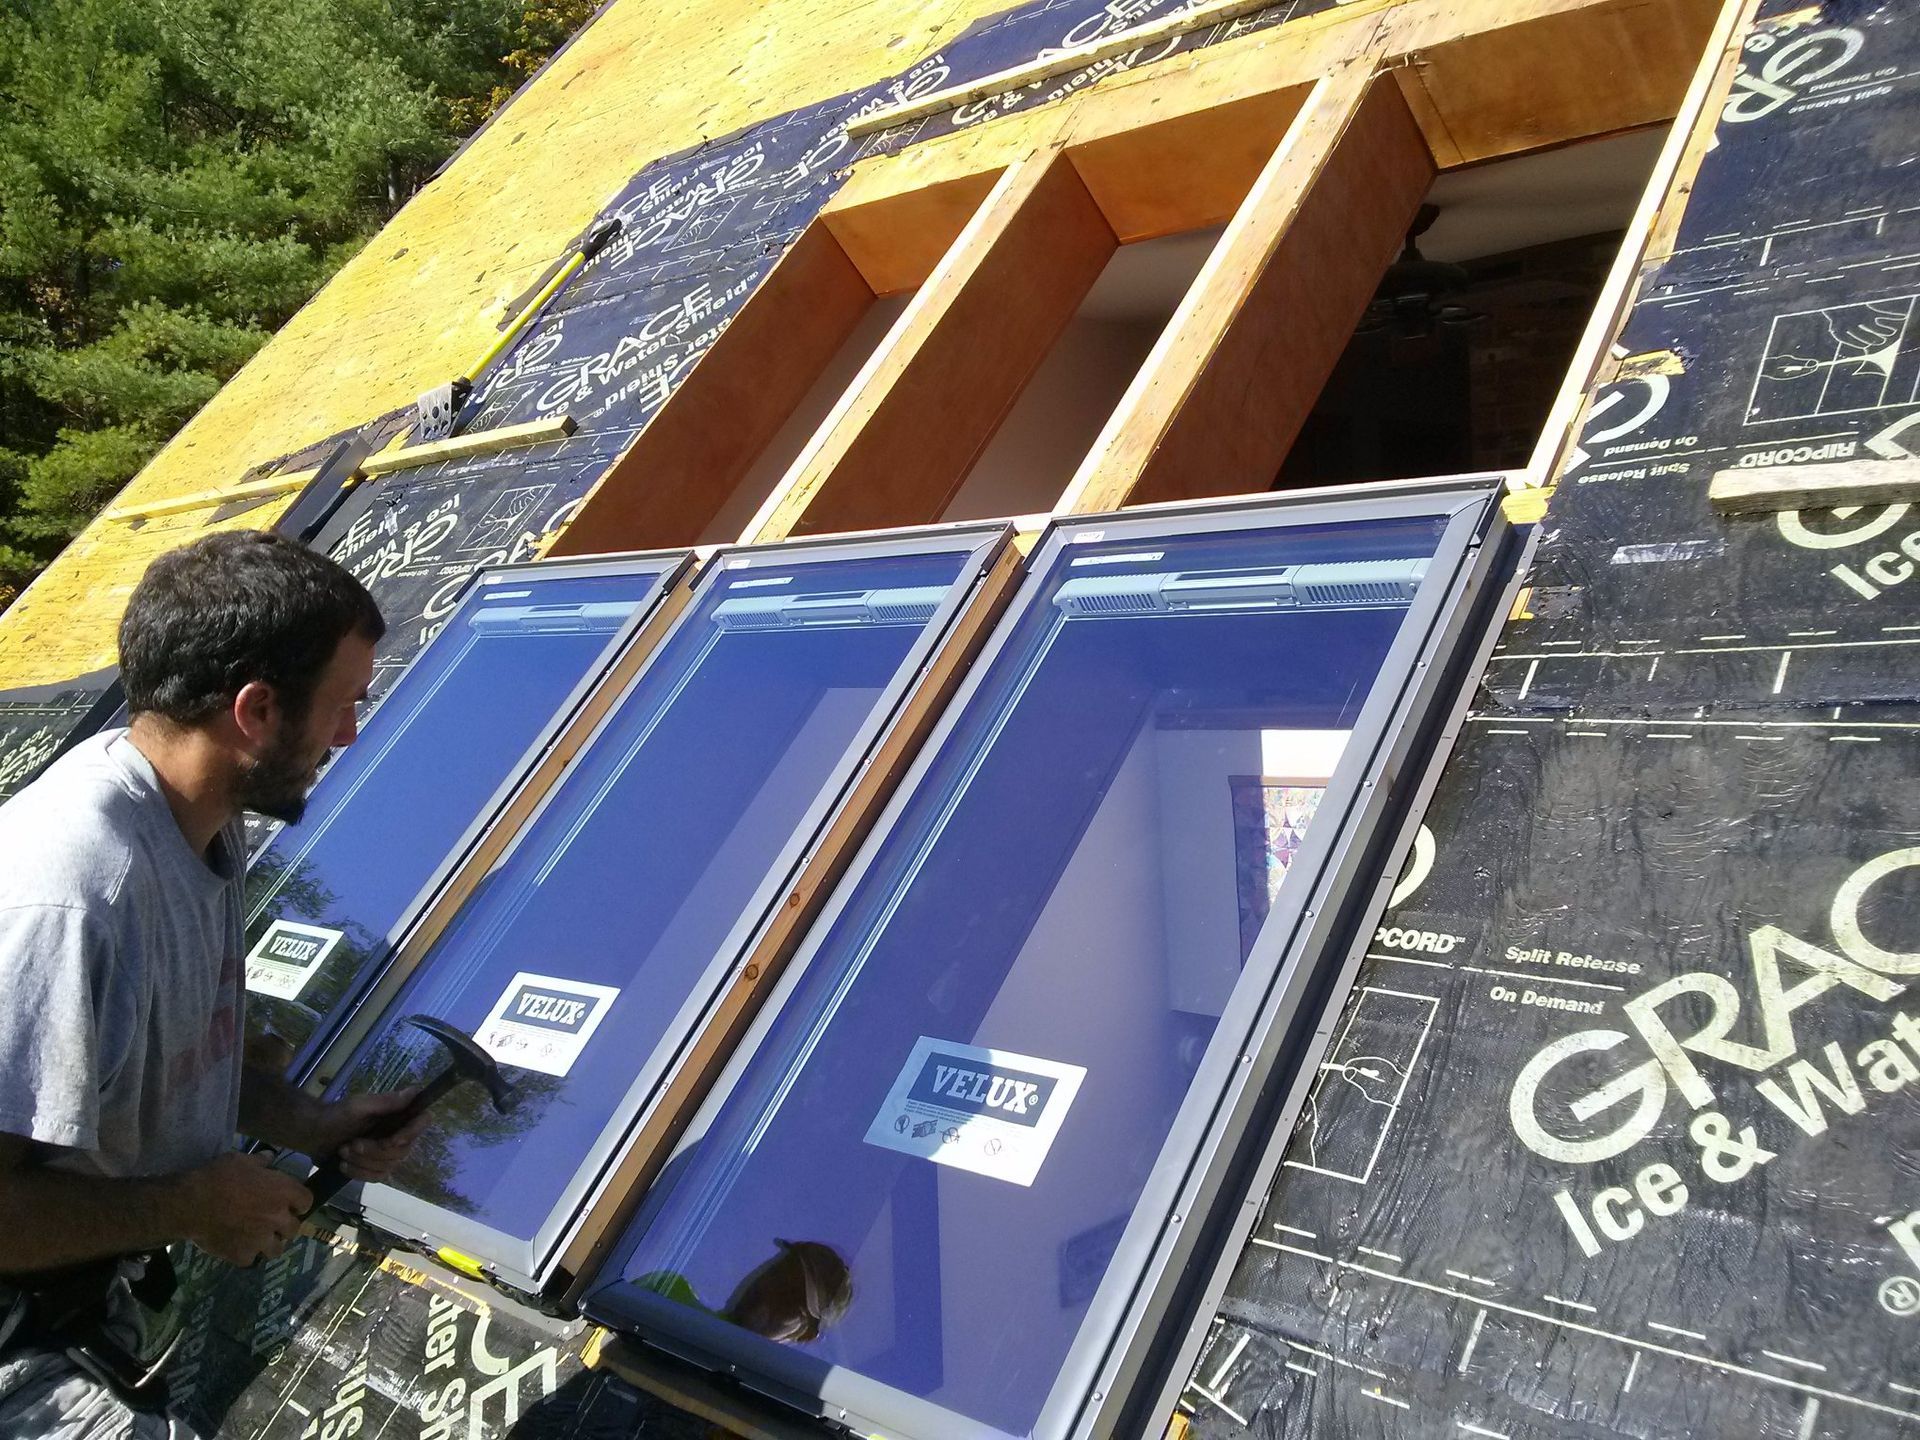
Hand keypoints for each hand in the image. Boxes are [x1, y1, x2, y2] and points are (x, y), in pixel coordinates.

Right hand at [177, 1152, 311, 1266]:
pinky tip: (236, 1246)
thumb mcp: (242, 1160)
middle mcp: (278, 1218)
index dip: (298, 1202)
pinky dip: (245, 1254)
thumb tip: (269, 1157)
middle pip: (294, 1228)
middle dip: (284, 1225)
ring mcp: (262, 1240)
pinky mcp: (243, 1256)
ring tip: (257, 1238)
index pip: (306, 1201)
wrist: (190, 1204)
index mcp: (283, 1192)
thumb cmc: (218, 1177)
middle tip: (270, 1221)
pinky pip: (251, 1259)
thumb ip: (260, 1161)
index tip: (289, 1203)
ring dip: (269, 1244)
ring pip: (276, 1249)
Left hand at [313, 1087, 429, 1183]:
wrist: (313, 1134)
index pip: (422, 1122)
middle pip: (403, 1150)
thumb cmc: (335, 1115)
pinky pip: (377, 1177)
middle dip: (374, 1152)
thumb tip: (415, 1092)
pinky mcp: (374, 1167)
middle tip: (351, 1144)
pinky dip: (359, 1173)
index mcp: (397, 1114)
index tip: (391, 1140)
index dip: (411, 1134)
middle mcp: (398, 1132)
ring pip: (389, 1166)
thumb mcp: (359, 1106)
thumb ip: (386, 1102)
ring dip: (363, 1162)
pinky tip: (344, 1165)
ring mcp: (386, 1152)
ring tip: (343, 1152)